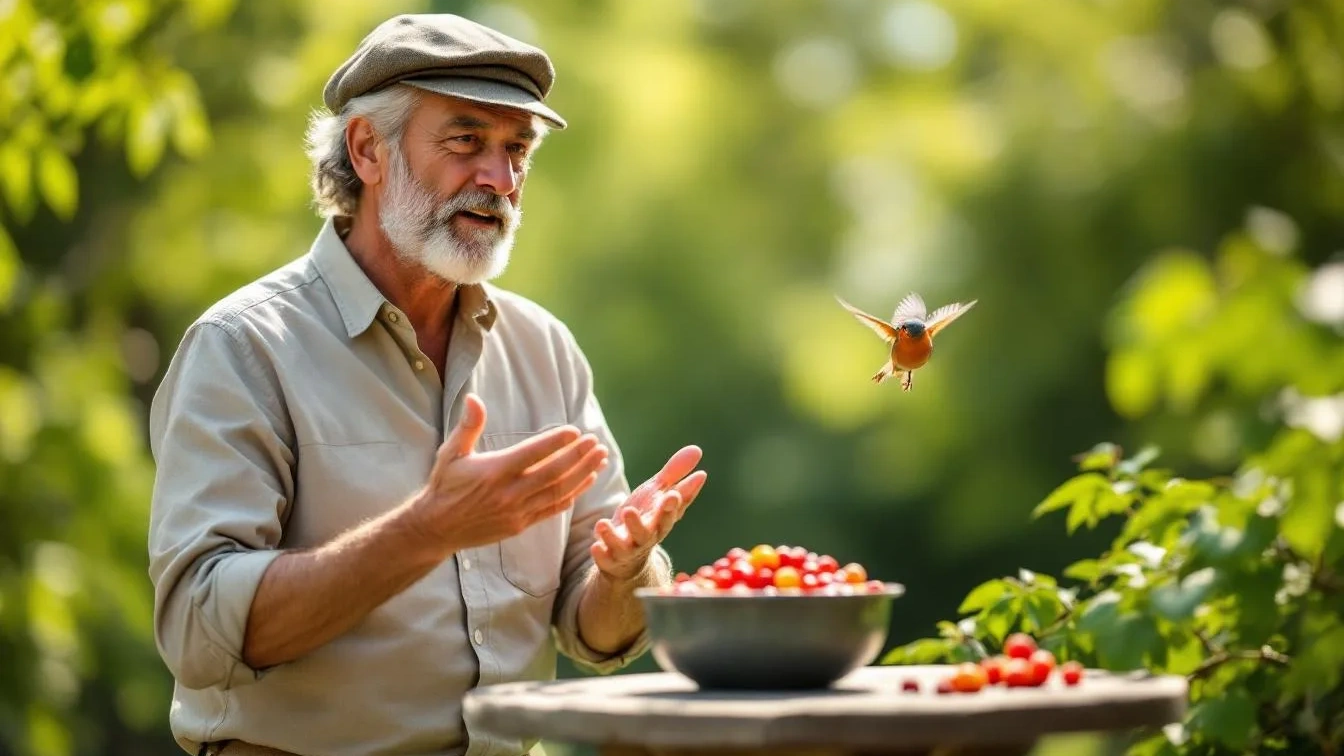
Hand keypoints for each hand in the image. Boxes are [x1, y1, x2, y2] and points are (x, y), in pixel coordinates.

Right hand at [407, 394, 608, 555]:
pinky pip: (552, 509)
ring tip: (600, 459)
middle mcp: (508, 492)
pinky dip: (571, 495)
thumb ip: (468, 426)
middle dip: (578, 457)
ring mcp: (517, 511)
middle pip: (553, 473)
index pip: (532, 454)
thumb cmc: (444, 485)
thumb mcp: (451, 453)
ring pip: (558, 492)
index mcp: (494, 471)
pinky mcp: (520, 525)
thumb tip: (473, 398)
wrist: (436, 528)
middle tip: (596, 443)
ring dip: (582, 475)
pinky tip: (586, 481)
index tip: (575, 431)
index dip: (556, 442)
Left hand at [591, 445, 706, 579]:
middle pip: (647, 532)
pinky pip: (605, 559)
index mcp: (661, 520)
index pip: (670, 513)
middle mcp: (646, 537)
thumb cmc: (646, 518)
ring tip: (602, 524)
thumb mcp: (658, 494)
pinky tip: (595, 546)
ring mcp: (627, 550)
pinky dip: (601, 554)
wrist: (629, 556)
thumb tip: (697, 449)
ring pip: (623, 546)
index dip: (673, 505)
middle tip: (630, 511)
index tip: (673, 495)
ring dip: (613, 537)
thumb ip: (675, 473)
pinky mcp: (610, 559)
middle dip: (640, 523)